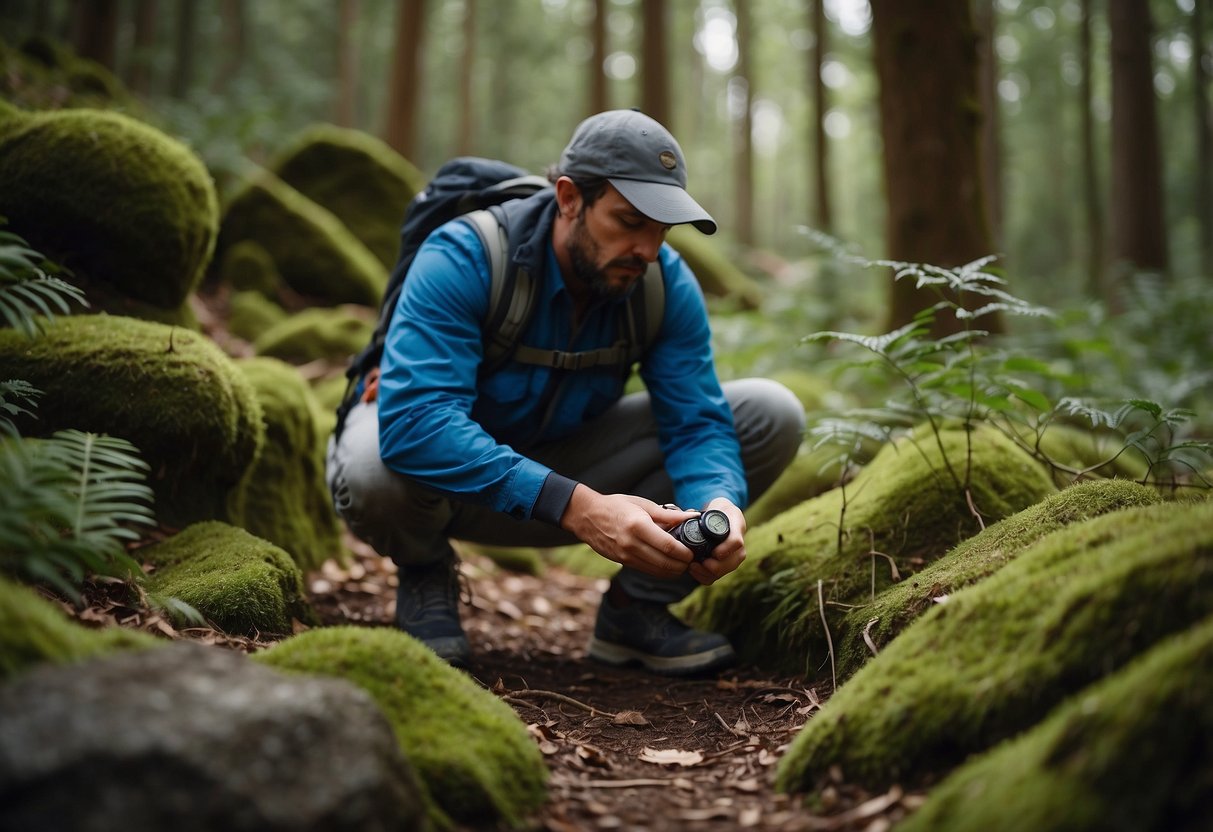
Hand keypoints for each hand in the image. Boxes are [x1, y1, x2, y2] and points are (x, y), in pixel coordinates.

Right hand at [559, 485, 697, 578]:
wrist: (587, 516)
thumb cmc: (616, 506)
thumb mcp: (642, 504)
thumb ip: (668, 514)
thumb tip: (691, 517)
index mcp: (638, 526)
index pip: (668, 546)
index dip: (684, 553)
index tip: (693, 551)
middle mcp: (632, 544)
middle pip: (665, 563)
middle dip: (682, 565)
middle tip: (692, 559)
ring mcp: (626, 556)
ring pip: (657, 571)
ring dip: (673, 570)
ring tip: (682, 562)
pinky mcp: (623, 562)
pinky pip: (647, 570)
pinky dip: (661, 570)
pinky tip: (668, 563)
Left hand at [686, 497, 746, 585]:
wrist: (724, 519)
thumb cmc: (719, 512)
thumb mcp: (717, 506)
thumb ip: (707, 510)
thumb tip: (690, 514)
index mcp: (737, 528)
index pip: (736, 542)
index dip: (724, 550)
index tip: (712, 552)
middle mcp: (739, 547)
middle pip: (730, 564)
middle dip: (711, 567)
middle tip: (694, 563)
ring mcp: (733, 559)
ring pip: (721, 573)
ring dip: (705, 573)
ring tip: (691, 566)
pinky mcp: (724, 568)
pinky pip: (715, 578)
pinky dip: (703, 577)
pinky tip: (694, 570)